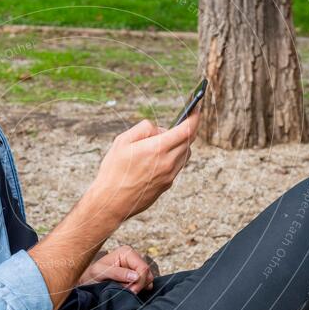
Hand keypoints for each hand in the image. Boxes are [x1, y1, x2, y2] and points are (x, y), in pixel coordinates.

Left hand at [78, 245, 154, 293]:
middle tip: (126, 291)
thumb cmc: (92, 275)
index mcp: (126, 252)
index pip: (143, 268)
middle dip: (138, 285)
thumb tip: (136, 276)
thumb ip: (118, 273)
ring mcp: (135, 266)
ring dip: (138, 287)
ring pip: (148, 279)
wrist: (87, 281)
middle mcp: (133, 257)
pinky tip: (128, 290)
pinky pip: (145, 283)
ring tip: (124, 290)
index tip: (130, 291)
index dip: (139, 282)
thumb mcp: (101, 273)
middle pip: (147, 274)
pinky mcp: (136, 274)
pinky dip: (139, 289)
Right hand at [89, 108, 200, 225]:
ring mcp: (169, 175)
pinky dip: (174, 156)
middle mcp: (168, 162)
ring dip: (180, 143)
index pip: (187, 129)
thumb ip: (143, 129)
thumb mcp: (122, 141)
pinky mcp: (167, 185)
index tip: (197, 107)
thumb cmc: (114, 171)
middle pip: (188, 141)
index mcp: (157, 149)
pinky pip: (177, 165)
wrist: (111, 202)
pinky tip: (159, 156)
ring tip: (163, 141)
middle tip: (180, 121)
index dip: (195, 116)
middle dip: (186, 128)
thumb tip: (158, 129)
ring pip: (184, 153)